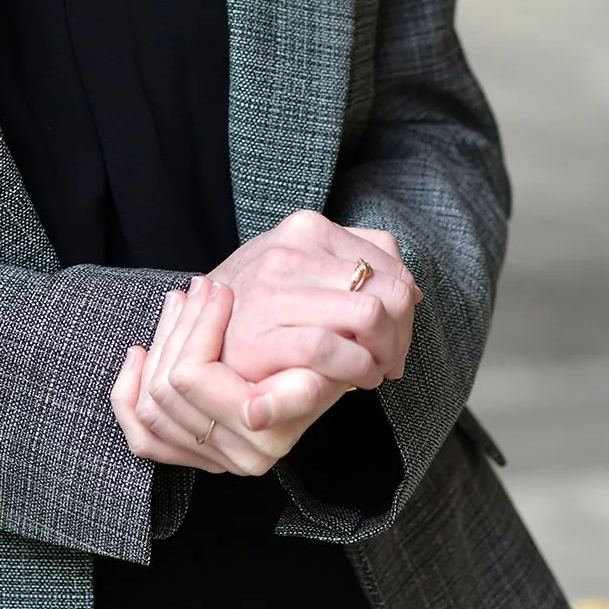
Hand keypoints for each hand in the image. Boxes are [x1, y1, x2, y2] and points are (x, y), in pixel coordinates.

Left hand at [110, 275, 347, 476]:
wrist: (328, 374)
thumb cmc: (326, 354)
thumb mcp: (320, 358)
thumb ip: (298, 388)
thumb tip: (251, 414)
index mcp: (263, 436)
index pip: (191, 376)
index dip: (200, 326)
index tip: (222, 290)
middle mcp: (237, 456)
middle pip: (166, 385)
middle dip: (180, 324)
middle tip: (202, 286)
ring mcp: (214, 458)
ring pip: (150, 402)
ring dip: (162, 341)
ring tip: (182, 301)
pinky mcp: (195, 453)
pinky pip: (144, 438)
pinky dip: (129, 392)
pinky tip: (138, 353)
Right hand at [212, 213, 421, 391]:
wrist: (196, 332)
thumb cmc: (260, 305)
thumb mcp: (303, 266)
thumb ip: (356, 262)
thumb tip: (412, 289)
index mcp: (306, 228)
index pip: (390, 262)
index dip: (406, 306)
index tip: (394, 336)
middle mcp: (290, 251)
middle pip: (390, 291)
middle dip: (401, 333)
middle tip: (389, 359)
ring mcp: (273, 291)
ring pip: (370, 316)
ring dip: (384, 353)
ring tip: (372, 370)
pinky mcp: (261, 336)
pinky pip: (332, 349)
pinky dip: (358, 369)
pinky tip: (355, 380)